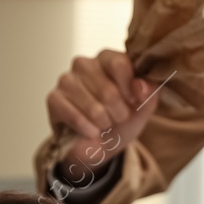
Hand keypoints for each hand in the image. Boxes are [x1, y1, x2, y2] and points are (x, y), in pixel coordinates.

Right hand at [45, 49, 160, 170]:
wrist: (101, 144)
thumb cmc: (122, 118)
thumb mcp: (144, 105)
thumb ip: (149, 91)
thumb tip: (140, 85)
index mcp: (108, 58)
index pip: (119, 63)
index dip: (129, 89)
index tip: (133, 102)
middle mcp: (84, 64)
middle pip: (108, 91)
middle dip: (119, 113)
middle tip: (117, 117)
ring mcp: (66, 80)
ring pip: (93, 108)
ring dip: (104, 123)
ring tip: (103, 123)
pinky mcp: (54, 99)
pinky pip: (76, 117)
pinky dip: (89, 130)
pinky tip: (90, 131)